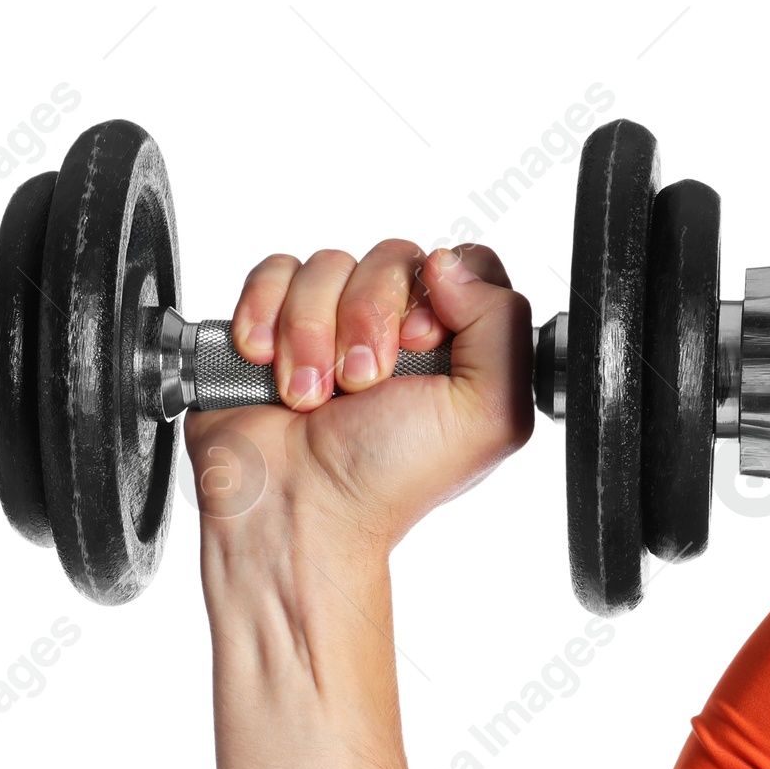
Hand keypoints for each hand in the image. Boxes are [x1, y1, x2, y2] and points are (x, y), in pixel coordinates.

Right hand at [183, 240, 533, 556]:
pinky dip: (266, 317)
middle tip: (361, 384)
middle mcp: (397, 333)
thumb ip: (504, 326)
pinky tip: (269, 368)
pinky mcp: (273, 323)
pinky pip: (273, 272)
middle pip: (394, 258)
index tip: (419, 344)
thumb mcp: (488, 415)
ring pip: (328, 265)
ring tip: (309, 397)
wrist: (296, 510)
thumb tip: (453, 264)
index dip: (441, 293)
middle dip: (368, 319)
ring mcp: (334, 325)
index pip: (465, 264)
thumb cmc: (387, 479)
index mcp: (456, 349)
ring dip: (312, 333)